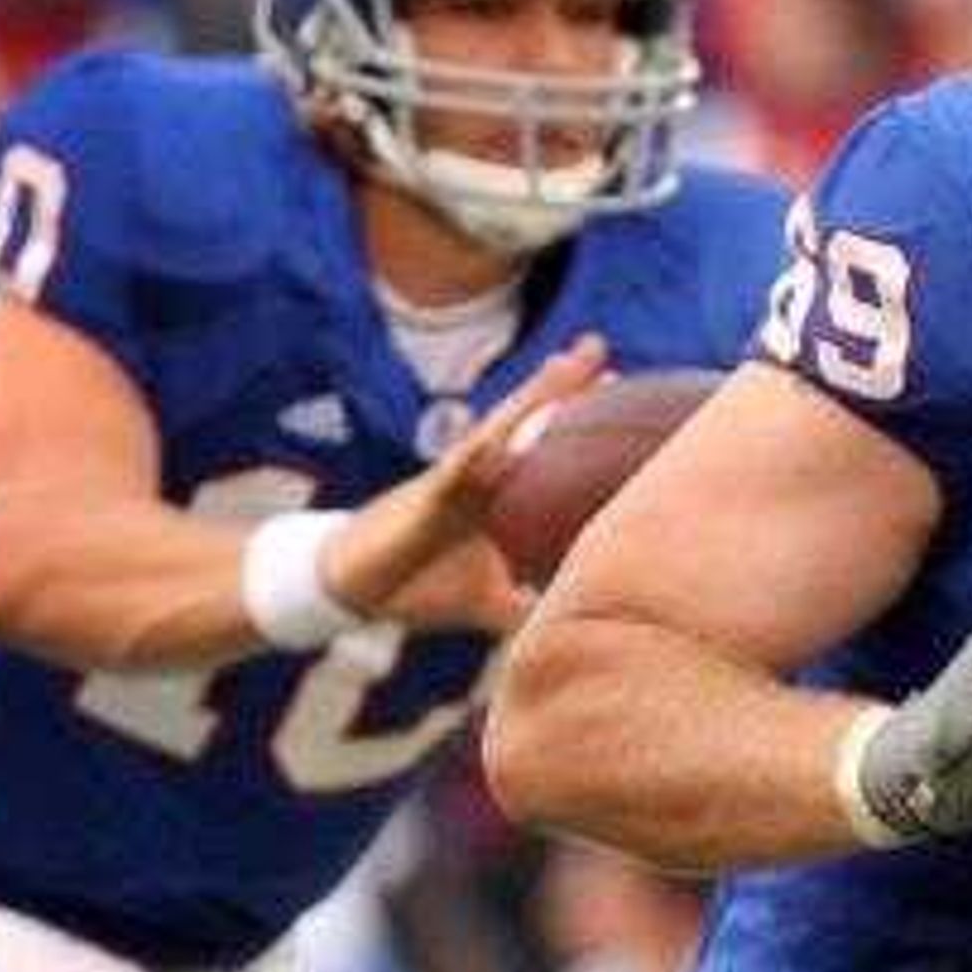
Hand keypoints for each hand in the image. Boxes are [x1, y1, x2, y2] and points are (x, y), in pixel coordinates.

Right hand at [325, 334, 613, 635]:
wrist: (352, 591)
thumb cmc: (420, 587)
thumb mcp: (490, 602)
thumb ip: (530, 606)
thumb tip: (575, 625)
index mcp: (495, 496)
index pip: (541, 448)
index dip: (577, 419)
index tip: (619, 386)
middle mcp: (475, 478)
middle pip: (522, 422)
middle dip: (559, 386)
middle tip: (597, 346)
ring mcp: (449, 484)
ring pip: (492, 432)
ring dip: (526, 402)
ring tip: (562, 367)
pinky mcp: (421, 503)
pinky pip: (450, 477)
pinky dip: (474, 459)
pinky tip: (497, 442)